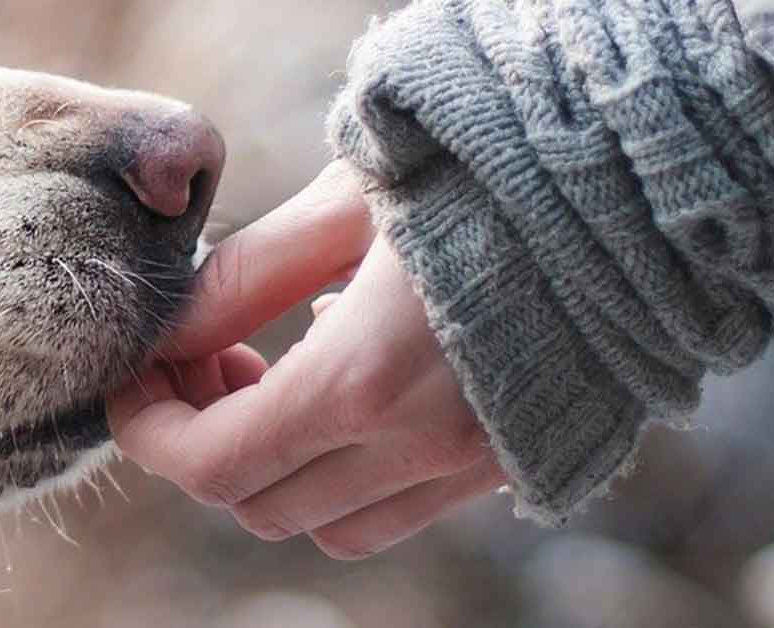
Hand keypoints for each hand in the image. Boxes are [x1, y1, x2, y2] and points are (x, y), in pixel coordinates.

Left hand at [108, 162, 506, 559]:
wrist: (637, 182)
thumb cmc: (486, 168)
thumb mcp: (349, 202)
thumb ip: (247, 278)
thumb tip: (171, 332)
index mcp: (368, 379)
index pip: (213, 463)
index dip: (150, 430)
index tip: (136, 380)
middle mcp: (423, 447)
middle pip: (260, 505)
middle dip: (207, 441)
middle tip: (212, 358)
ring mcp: (475, 466)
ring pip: (329, 526)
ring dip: (278, 469)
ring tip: (280, 375)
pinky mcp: (514, 462)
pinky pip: (401, 510)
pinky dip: (349, 474)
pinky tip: (360, 386)